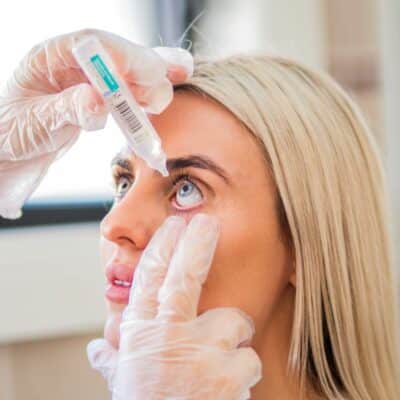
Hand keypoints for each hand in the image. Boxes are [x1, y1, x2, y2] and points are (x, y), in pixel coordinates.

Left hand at [0, 28, 192, 218]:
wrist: (13, 151)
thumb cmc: (13, 134)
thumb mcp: (35, 124)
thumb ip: (68, 109)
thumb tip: (99, 99)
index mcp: (49, 57)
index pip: (93, 45)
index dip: (126, 57)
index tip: (150, 75)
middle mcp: (74, 63)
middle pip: (118, 56)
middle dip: (146, 69)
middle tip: (165, 90)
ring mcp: (90, 80)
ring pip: (130, 71)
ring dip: (153, 80)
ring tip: (175, 84)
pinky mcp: (101, 97)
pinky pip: (130, 91)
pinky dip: (150, 93)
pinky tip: (170, 87)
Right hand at [88, 214, 261, 399]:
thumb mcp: (123, 385)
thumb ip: (113, 362)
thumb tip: (98, 347)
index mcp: (141, 334)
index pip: (149, 277)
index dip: (164, 246)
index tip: (175, 226)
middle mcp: (168, 337)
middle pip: (184, 276)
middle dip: (196, 243)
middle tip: (206, 222)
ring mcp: (201, 354)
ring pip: (233, 320)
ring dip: (231, 338)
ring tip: (218, 362)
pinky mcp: (229, 375)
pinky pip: (249, 357)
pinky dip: (242, 369)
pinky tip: (227, 387)